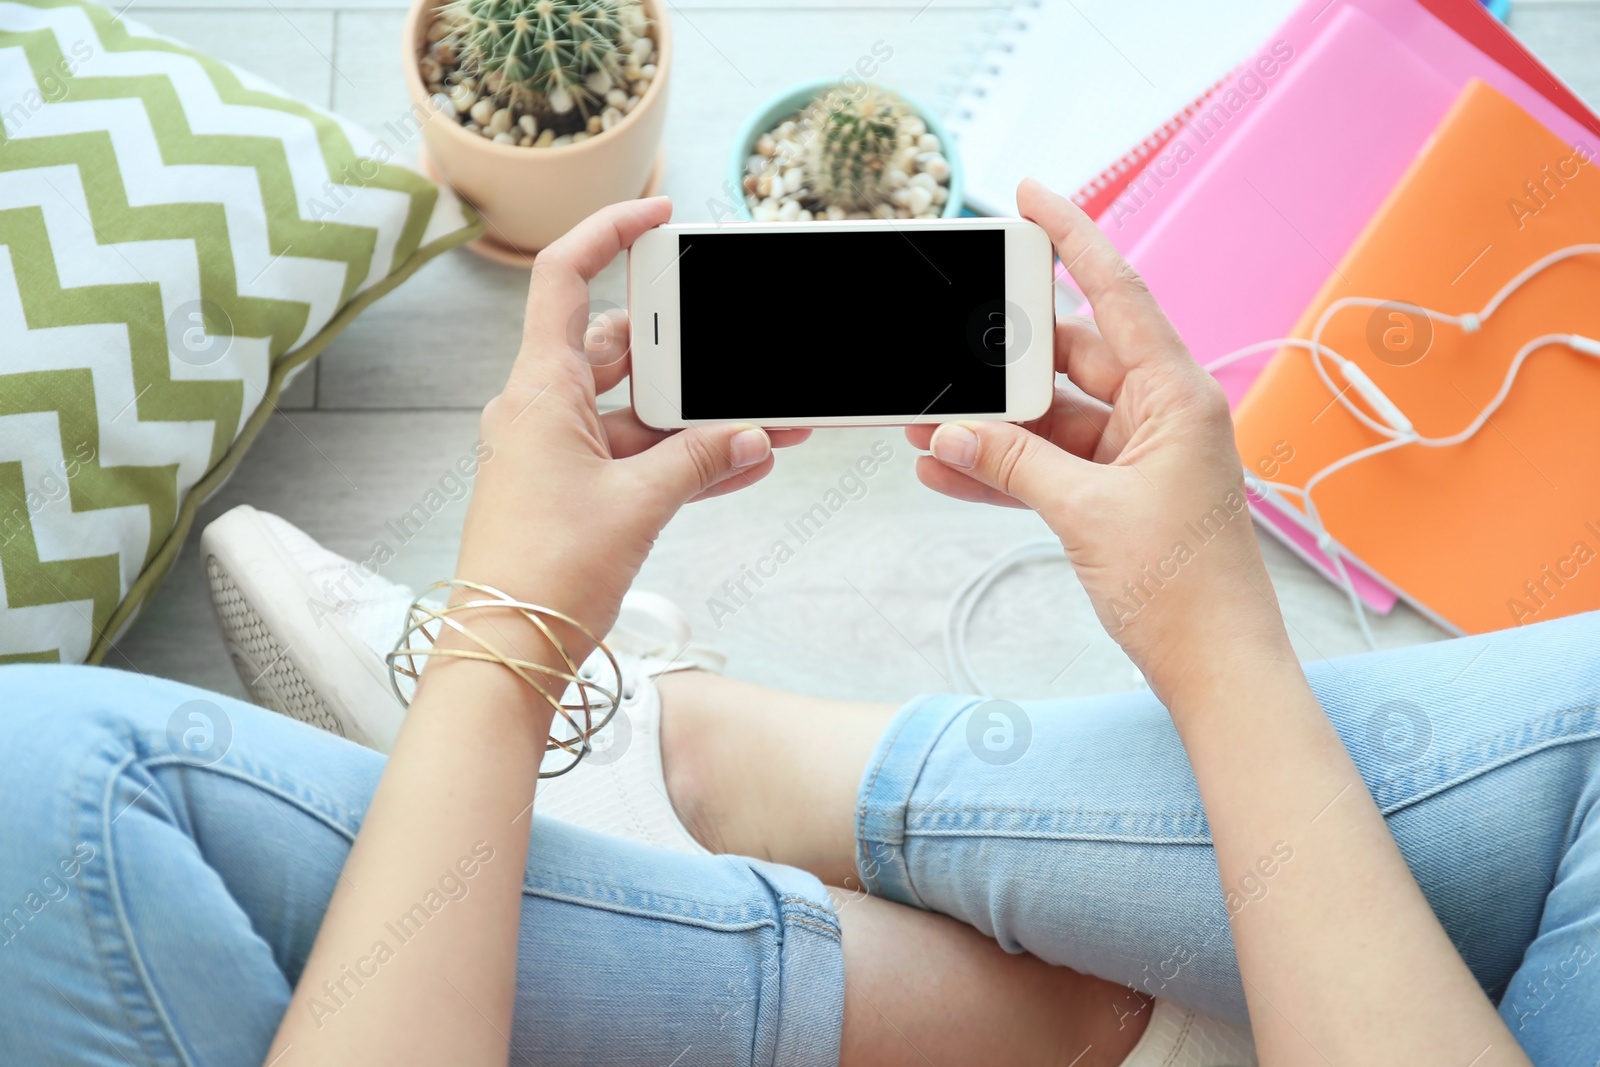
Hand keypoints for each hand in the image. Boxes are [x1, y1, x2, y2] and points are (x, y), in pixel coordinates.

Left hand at [453, 197, 809, 648]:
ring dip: (695, 418)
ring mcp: (555, 455)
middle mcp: (540, 412)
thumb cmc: (543, 573)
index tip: (660, 217)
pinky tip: (745, 462)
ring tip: (764, 417)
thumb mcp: (638, 504)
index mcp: (537, 390)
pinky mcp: (572, 495)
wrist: (505, 653)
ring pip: (635, 412)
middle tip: (736, 346)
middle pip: (616, 349)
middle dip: (684, 352)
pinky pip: (636, 460)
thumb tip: (754, 435)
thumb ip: (701, 459)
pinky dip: (683, 460)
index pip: (565, 279)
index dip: (609, 234)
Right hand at [910, 180, 1290, 694]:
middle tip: (943, 354)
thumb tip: (954, 432)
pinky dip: (1008, 469)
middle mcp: (1162, 414)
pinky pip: (1054, 464)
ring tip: (927, 426)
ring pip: (1054, 417)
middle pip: (1070, 358)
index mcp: (1177, 396)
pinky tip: (949, 473)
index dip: (1072, 238)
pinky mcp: (1120, 494)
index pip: (1117, 293)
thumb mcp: (1086, 515)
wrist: (1215, 668)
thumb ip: (1015, 465)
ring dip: (995, 426)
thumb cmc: (1185, 590)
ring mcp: (1140, 455)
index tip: (1030, 196)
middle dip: (1002, 362)